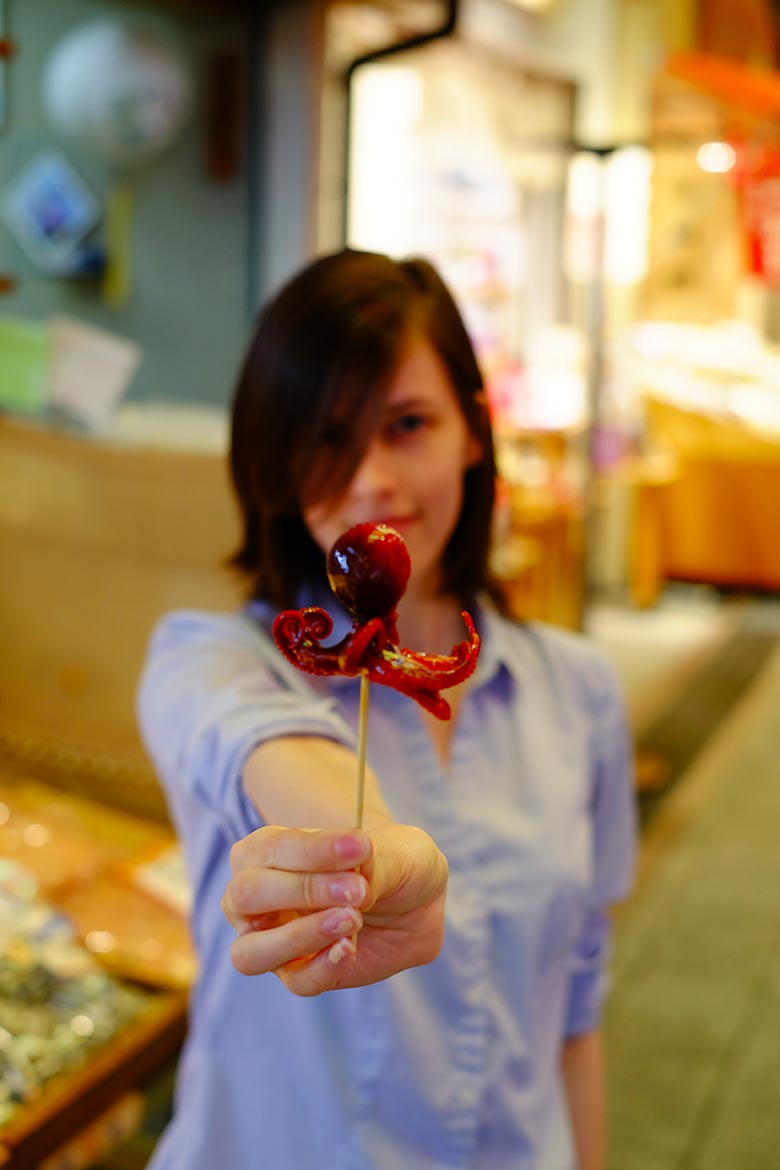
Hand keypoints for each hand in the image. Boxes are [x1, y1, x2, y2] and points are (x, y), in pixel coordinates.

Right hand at [221, 823, 447, 994]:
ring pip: (251, 952)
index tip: (359, 847)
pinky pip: (296, 980)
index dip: (312, 849)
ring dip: (299, 936)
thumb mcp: (398, 852)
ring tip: (351, 919)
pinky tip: (350, 947)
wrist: (418, 899)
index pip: (268, 849)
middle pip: (245, 896)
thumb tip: (353, 882)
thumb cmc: (392, 862)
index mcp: (266, 851)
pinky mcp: (301, 974)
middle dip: (302, 890)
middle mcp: (257, 898)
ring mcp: (273, 941)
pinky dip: (322, 966)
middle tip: (356, 888)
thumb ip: (372, 864)